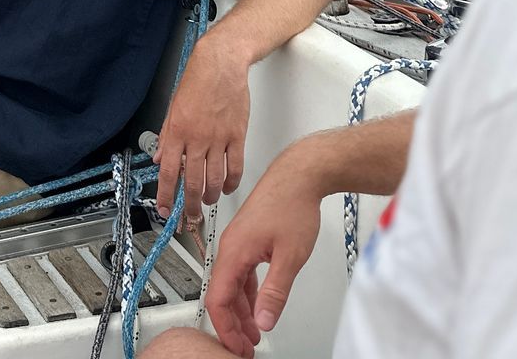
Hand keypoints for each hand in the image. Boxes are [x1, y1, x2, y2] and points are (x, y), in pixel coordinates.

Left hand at [154, 45, 249, 226]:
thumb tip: (161, 158)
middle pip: (192, 182)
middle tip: (190, 217)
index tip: (166, 211)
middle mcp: (197, 139)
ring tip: (207, 201)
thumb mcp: (173, 107)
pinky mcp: (238, 136)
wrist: (221, 64)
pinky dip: (231, 182)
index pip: (169, 173)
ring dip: (210, 196)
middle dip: (190, 205)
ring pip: (214, 179)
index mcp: (178, 132)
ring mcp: (219, 139)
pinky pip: (235, 167)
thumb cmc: (197, 80)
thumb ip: (166, 136)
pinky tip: (227, 187)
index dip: (166, 196)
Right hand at [204, 154, 324, 356]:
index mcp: (234, 252)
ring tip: (254, 332)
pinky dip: (248, 294)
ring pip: (232, 284)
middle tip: (246, 347)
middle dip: (233, 324)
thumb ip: (275, 292)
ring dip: (241, 311)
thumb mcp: (289, 256)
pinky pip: (241, 273)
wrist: (299, 175)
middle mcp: (230, 247)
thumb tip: (264, 320)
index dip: (225, 327)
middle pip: (222, 294)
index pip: (217, 298)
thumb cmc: (292, 205)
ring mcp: (238, 242)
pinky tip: (258, 305)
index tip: (236, 346)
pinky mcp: (248, 239)